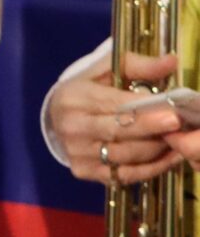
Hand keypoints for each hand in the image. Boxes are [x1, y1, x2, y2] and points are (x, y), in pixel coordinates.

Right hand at [53, 51, 188, 181]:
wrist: (57, 117)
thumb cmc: (88, 89)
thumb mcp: (106, 70)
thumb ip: (138, 65)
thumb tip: (171, 61)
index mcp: (74, 98)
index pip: (114, 105)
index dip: (145, 109)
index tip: (173, 110)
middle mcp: (72, 127)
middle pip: (120, 132)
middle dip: (153, 130)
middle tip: (180, 125)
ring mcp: (77, 152)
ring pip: (126, 156)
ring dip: (157, 149)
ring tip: (179, 139)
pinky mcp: (84, 171)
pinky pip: (125, 175)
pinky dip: (152, 168)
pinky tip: (170, 157)